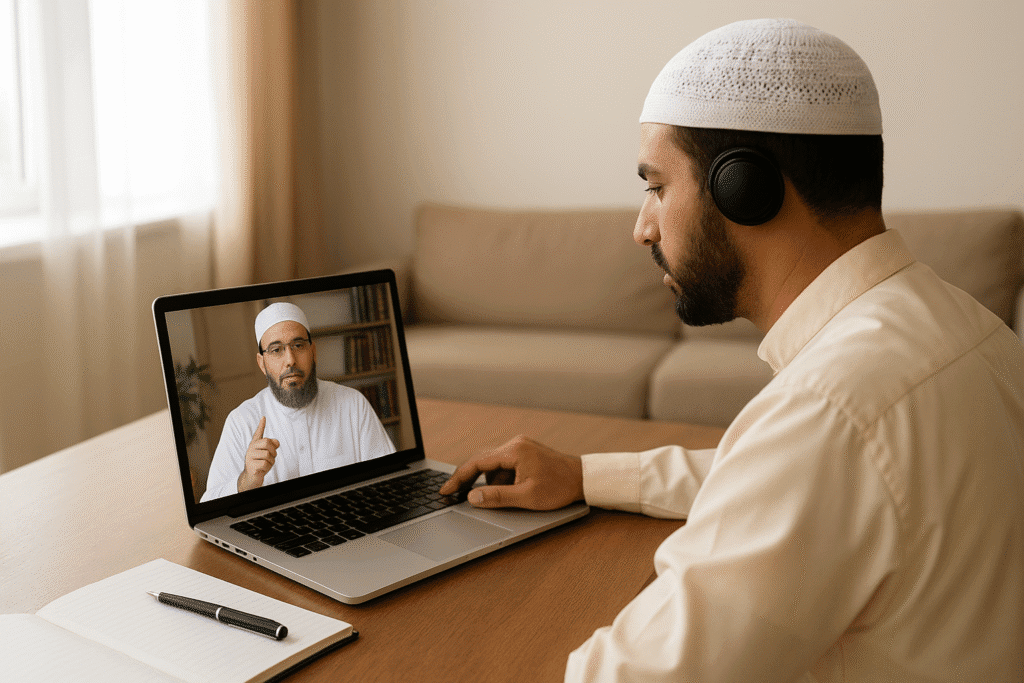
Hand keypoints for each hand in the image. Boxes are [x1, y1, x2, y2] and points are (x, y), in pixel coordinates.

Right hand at [237, 416, 279, 492]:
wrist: (251, 478)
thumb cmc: (260, 464)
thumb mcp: (267, 455)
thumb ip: (272, 447)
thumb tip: (276, 443)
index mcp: (255, 444)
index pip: (258, 433)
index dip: (261, 425)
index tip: (264, 417)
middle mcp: (251, 449)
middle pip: (267, 442)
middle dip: (273, 450)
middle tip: (271, 457)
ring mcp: (250, 457)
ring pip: (268, 455)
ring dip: (271, 462)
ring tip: (265, 464)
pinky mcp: (251, 466)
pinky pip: (266, 464)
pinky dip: (267, 468)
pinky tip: (262, 469)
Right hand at [438, 435, 584, 509]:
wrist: (583, 478)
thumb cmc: (559, 487)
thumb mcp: (527, 496)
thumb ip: (497, 497)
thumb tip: (472, 497)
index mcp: (514, 451)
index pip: (477, 463)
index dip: (458, 478)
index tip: (445, 490)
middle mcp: (514, 444)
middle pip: (481, 460)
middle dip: (469, 479)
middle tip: (455, 495)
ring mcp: (520, 446)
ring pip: (492, 465)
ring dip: (490, 481)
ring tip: (506, 496)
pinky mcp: (524, 452)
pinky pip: (503, 465)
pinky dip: (501, 479)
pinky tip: (511, 490)